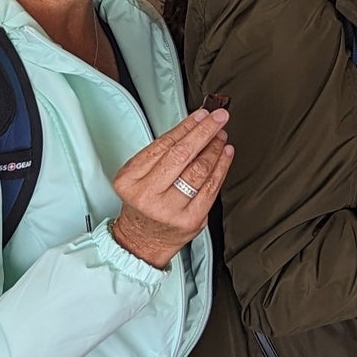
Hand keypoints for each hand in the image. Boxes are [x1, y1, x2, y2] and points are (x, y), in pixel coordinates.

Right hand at [111, 108, 232, 270]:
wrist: (141, 241)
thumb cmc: (143, 204)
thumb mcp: (138, 177)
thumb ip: (162, 153)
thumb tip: (194, 125)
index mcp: (130, 180)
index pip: (163, 145)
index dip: (186, 127)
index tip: (201, 114)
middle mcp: (148, 195)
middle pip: (182, 154)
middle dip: (204, 131)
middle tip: (219, 117)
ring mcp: (170, 209)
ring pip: (199, 170)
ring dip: (214, 147)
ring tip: (221, 135)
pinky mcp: (190, 219)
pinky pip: (211, 187)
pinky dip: (222, 166)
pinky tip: (225, 153)